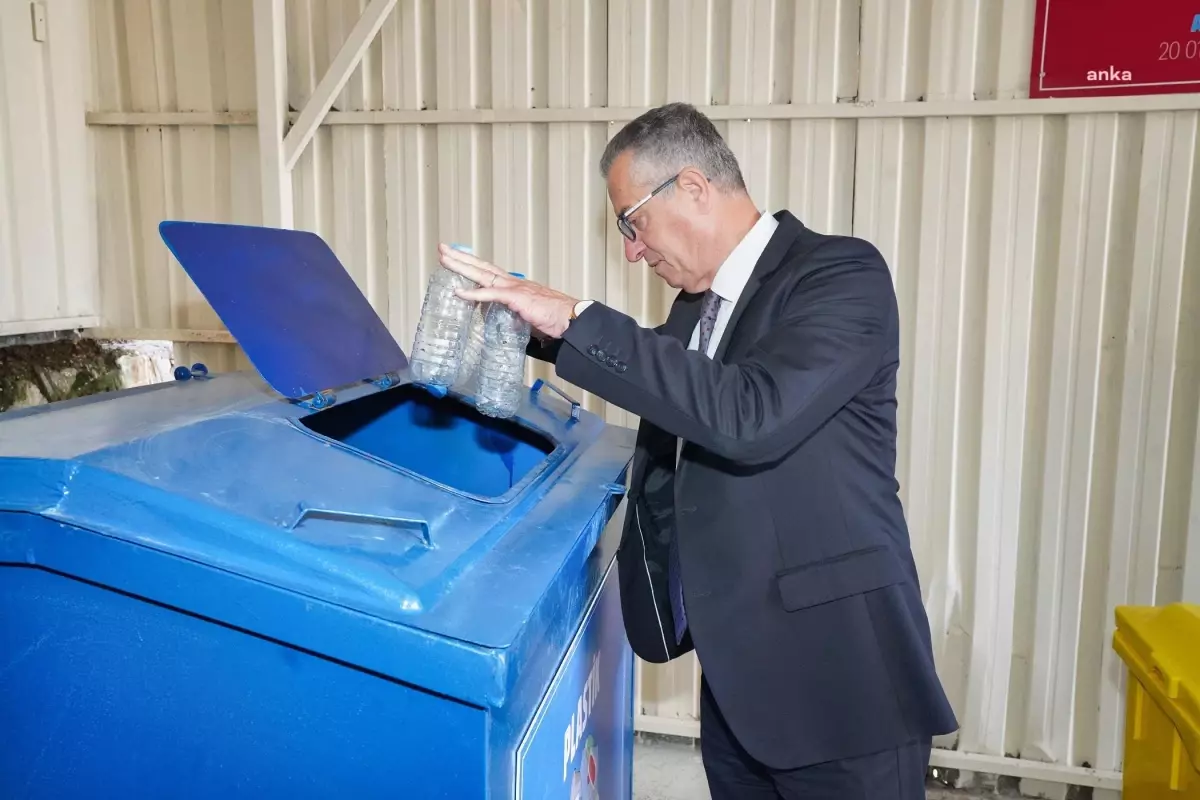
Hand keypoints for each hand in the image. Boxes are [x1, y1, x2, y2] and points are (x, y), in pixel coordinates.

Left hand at [437, 244, 579, 338]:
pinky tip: (459, 291)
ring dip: (462, 266)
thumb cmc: (555, 320)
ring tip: (444, 258)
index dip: (473, 266)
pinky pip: (491, 294)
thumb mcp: (529, 318)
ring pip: (483, 274)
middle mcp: (513, 283)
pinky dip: (474, 293)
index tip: (458, 260)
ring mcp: (515, 288)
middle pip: (482, 267)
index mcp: (516, 287)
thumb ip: (515, 319)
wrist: (572, 320)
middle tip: (442, 249)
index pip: (490, 273)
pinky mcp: (517, 297)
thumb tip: (506, 328)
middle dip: (461, 258)